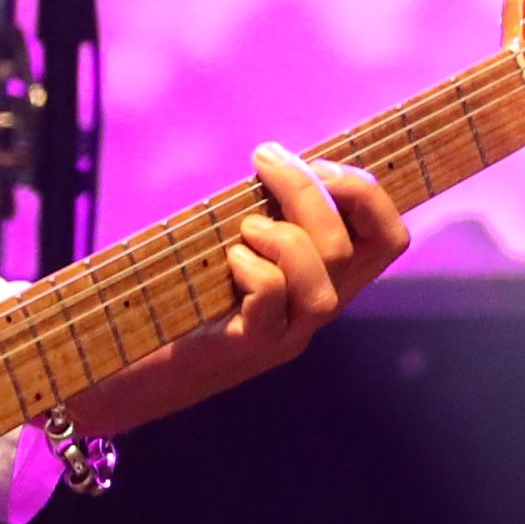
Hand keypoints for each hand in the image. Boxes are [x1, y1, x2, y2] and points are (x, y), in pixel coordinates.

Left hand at [69, 144, 412, 434]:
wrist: (135, 365)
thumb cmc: (189, 292)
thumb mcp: (240, 244)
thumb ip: (268, 212)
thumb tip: (277, 157)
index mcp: (327, 280)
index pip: (389, 239)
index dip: (369, 194)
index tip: (320, 162)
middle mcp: (318, 309)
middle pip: (354, 248)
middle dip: (310, 190)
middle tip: (267, 161)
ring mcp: (286, 333)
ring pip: (325, 283)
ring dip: (288, 236)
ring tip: (247, 225)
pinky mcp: (247, 346)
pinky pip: (272, 301)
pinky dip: (254, 267)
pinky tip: (229, 258)